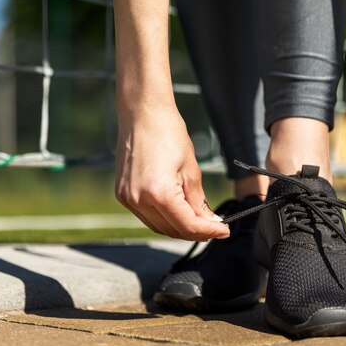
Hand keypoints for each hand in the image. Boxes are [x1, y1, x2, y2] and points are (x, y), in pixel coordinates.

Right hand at [115, 104, 229, 239]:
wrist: (143, 113)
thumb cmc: (168, 133)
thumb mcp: (191, 171)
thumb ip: (199, 202)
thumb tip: (209, 222)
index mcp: (159, 193)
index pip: (188, 226)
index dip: (209, 231)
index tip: (224, 231)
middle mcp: (138, 200)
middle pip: (172, 230)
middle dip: (195, 231)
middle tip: (214, 225)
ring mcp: (127, 198)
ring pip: (159, 226)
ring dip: (179, 227)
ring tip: (198, 218)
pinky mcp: (122, 194)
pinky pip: (146, 216)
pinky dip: (164, 217)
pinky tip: (178, 210)